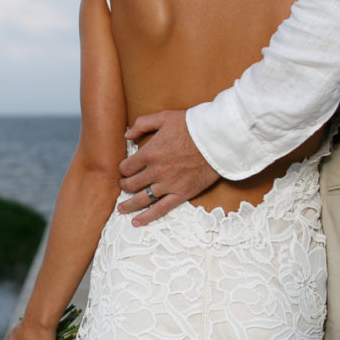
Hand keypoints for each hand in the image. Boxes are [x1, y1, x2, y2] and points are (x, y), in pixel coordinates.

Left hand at [117, 110, 219, 224]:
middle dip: (124, 186)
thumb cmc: (192, 126)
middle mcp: (156, 172)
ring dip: (129, 205)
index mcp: (149, 153)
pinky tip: (137, 222)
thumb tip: (126, 136)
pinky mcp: (181, 194)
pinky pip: (160, 209)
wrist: (217, 139)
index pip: (126, 168)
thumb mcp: (164, 117)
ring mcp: (168, 185)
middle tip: (124, 186)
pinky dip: (147, 217)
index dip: (123, 170)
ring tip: (122, 208)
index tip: (125, 170)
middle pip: (131, 185)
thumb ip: (142, 124)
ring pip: (141, 199)